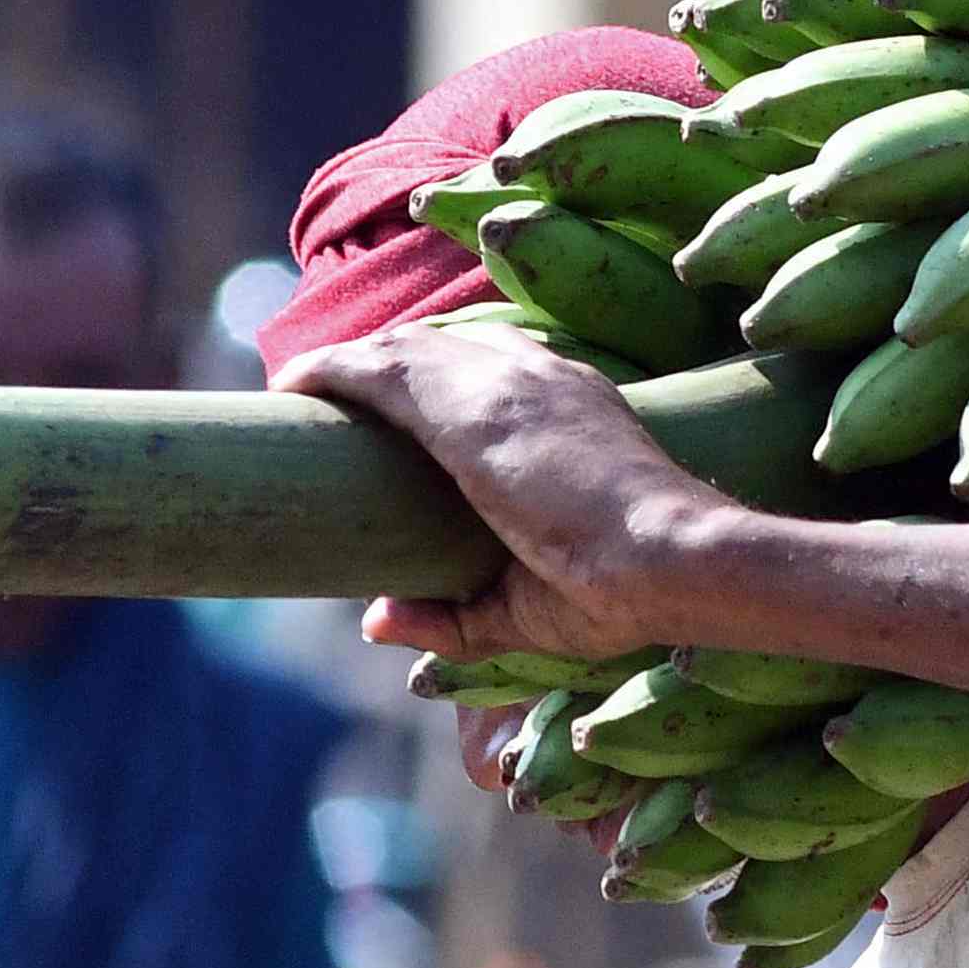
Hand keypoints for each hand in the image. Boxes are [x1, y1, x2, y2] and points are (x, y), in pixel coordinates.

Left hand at [282, 320, 743, 672]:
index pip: (487, 365)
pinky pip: (381, 368)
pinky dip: (331, 372)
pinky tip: (292, 387)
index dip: (429, 377)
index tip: (387, 410)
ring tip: (298, 395)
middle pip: (436, 348)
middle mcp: (537, 374)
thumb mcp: (525, 606)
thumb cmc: (625, 590)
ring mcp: (504, 382)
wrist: (676, 560)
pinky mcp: (471, 404)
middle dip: (378, 367)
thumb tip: (374, 620)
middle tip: (326, 406)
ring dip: (346, 367)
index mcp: (571, 403)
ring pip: (403, 350)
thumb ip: (452, 616)